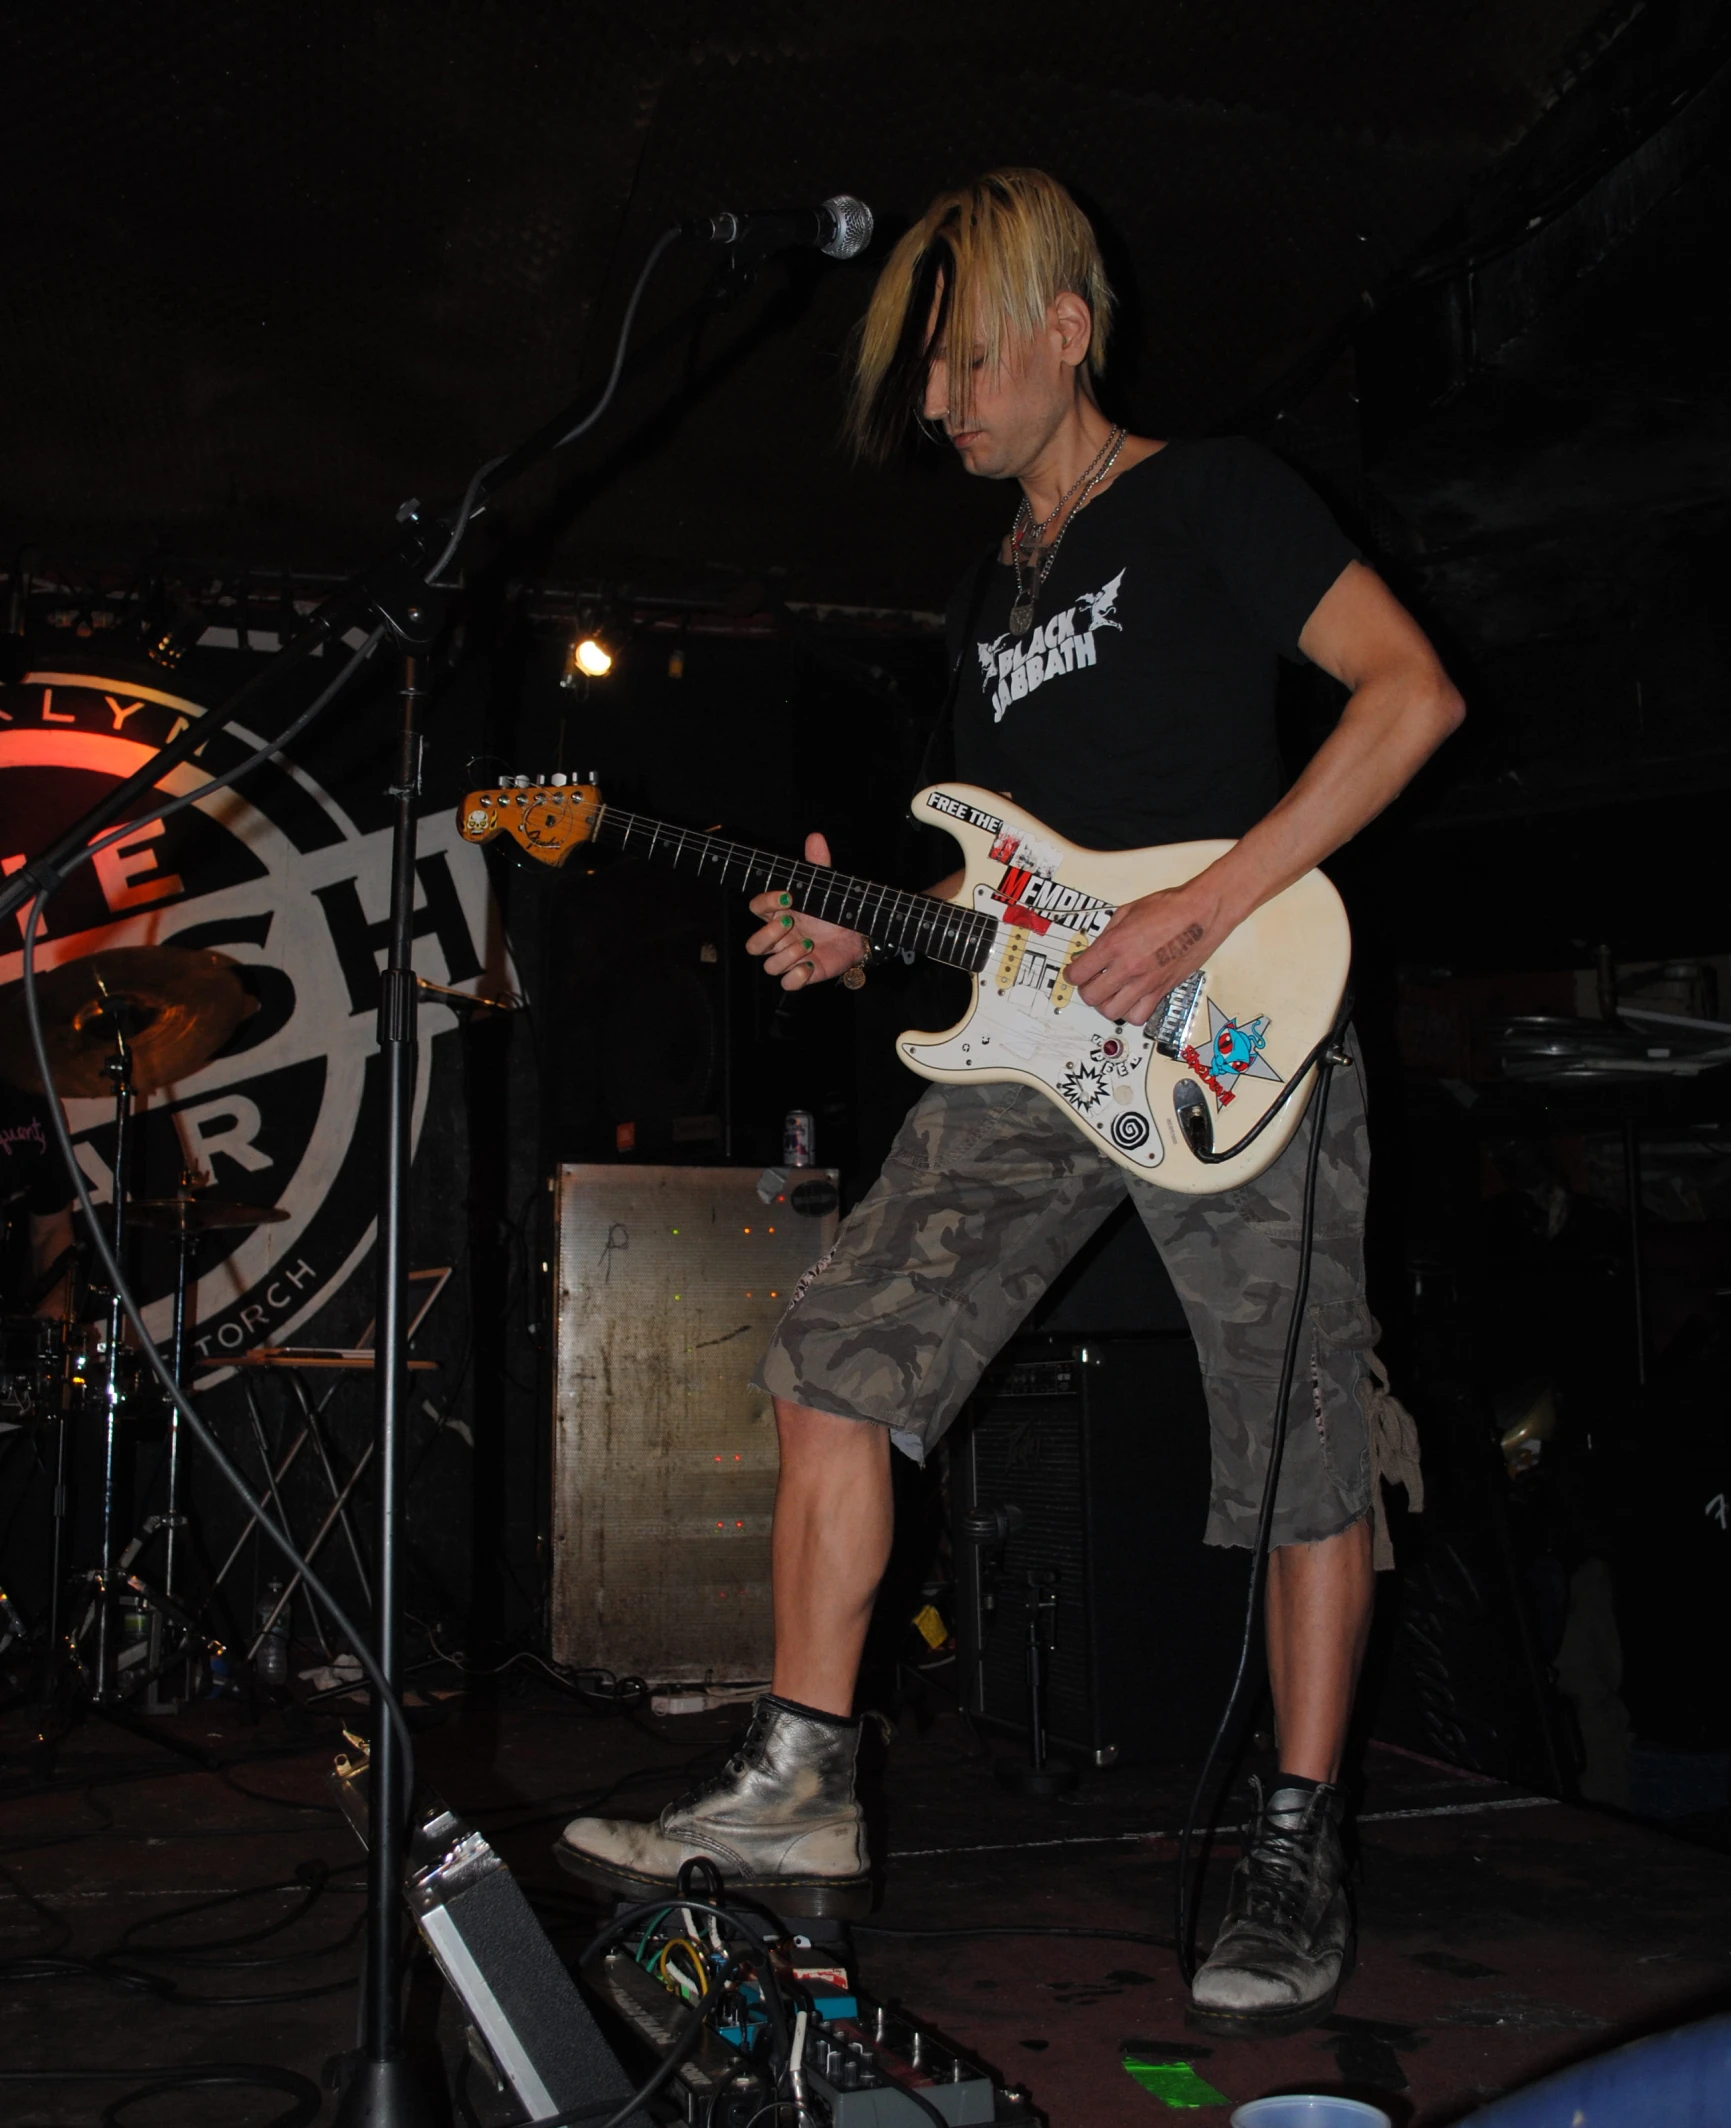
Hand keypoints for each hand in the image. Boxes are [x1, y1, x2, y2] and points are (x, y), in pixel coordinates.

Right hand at [746, 832, 867, 991]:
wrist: (856, 934)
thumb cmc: (832, 909)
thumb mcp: (825, 886)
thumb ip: (818, 863)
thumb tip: (815, 837)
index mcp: (778, 915)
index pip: (756, 908)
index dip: (766, 902)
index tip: (788, 895)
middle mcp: (779, 939)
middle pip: (753, 945)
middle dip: (768, 935)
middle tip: (792, 923)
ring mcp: (788, 958)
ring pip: (769, 965)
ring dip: (787, 955)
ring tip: (809, 945)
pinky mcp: (802, 975)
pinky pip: (787, 983)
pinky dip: (796, 977)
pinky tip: (810, 964)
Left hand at [1067, 876, 1225, 1024]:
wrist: (1202, 913)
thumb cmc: (1170, 907)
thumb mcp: (1128, 911)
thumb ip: (1107, 933)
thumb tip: (1094, 950)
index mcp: (1115, 944)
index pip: (1078, 974)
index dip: (1072, 974)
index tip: (1075, 972)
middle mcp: (1128, 967)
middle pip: (1091, 997)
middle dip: (1087, 990)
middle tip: (1092, 981)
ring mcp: (1146, 982)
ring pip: (1111, 1012)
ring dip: (1107, 1004)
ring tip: (1112, 992)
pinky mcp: (1162, 990)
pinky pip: (1138, 1016)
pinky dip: (1130, 1012)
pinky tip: (1132, 999)